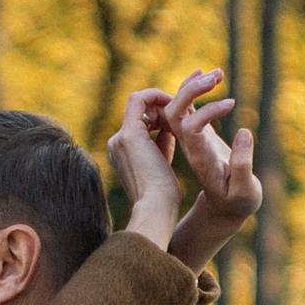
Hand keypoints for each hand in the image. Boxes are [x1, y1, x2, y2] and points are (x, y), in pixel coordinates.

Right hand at [106, 82, 182, 247]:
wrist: (155, 209)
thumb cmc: (163, 197)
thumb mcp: (161, 166)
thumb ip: (161, 147)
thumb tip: (168, 132)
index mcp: (123, 153)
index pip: (140, 123)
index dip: (160, 115)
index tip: (181, 117)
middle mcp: (117, 142)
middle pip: (140, 110)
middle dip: (162, 104)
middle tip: (187, 105)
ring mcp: (120, 137)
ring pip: (139, 102)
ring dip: (163, 99)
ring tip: (185, 104)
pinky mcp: (130, 133)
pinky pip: (141, 99)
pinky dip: (159, 95)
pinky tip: (178, 102)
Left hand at [155, 67, 259, 264]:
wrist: (225, 210)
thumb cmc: (239, 203)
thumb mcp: (246, 191)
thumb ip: (243, 163)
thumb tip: (244, 131)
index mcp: (200, 159)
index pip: (190, 127)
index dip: (206, 110)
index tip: (231, 104)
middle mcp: (189, 147)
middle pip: (175, 112)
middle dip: (192, 89)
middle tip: (218, 76)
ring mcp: (190, 139)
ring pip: (178, 107)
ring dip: (193, 86)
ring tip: (218, 73)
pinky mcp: (196, 134)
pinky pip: (185, 108)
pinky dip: (193, 90)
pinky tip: (209, 77)